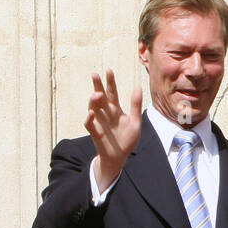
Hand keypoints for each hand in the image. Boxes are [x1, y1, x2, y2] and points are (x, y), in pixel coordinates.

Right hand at [85, 69, 142, 187]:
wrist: (120, 156)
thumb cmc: (127, 139)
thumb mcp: (135, 121)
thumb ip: (136, 105)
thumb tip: (138, 86)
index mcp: (115, 110)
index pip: (112, 93)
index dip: (110, 82)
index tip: (109, 70)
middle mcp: (105, 113)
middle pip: (100, 97)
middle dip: (97, 86)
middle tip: (95, 74)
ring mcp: (99, 122)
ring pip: (92, 108)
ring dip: (93, 100)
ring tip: (97, 94)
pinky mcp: (95, 133)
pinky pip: (89, 124)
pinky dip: (89, 119)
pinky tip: (92, 113)